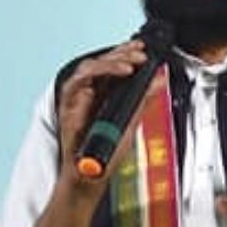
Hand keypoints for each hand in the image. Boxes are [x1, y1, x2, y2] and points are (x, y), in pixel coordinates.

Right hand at [55, 40, 158, 190]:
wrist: (90, 176)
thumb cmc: (106, 154)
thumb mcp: (132, 122)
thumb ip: (144, 99)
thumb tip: (159, 79)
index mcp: (105, 94)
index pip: (114, 65)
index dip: (127, 53)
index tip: (143, 50)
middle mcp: (90, 93)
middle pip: (102, 62)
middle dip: (122, 54)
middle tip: (140, 55)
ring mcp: (78, 98)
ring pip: (89, 67)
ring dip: (110, 62)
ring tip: (129, 64)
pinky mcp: (68, 106)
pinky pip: (76, 83)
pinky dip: (94, 76)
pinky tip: (114, 75)